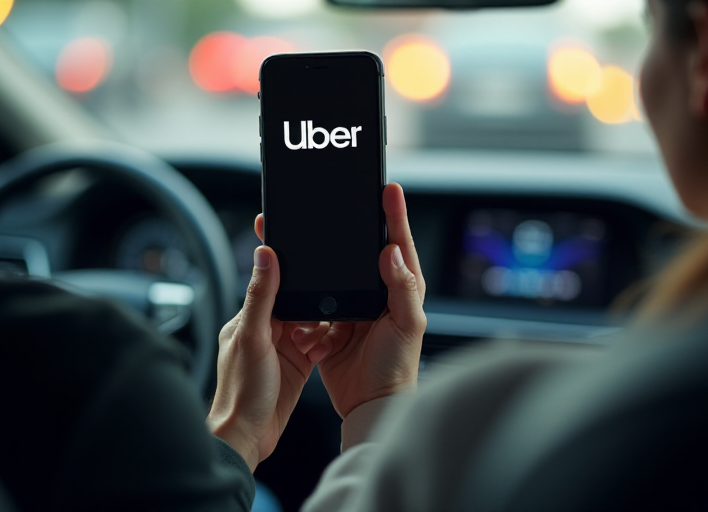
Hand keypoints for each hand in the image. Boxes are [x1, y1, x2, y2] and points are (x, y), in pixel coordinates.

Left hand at [207, 246, 329, 471]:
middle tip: (313, 322)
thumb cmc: (241, 390)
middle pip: (297, 304)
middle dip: (311, 309)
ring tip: (312, 346)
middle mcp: (266, 331)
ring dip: (319, 331)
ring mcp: (283, 348)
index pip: (274, 287)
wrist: (249, 435)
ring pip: (311, 324)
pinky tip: (321, 354)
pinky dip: (324, 347)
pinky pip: (318, 345)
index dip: (292, 281)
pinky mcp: (298, 365)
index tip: (310, 274)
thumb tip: (265, 255)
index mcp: (248, 318)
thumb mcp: (253, 336)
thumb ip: (261, 295)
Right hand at [253, 183, 426, 417]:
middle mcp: (377, 292)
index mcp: (401, 287)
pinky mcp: (329, 323)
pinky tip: (298, 291)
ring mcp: (351, 306)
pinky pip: (312, 302)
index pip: (398, 241)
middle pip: (360, 251)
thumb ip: (403, 287)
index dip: (394, 213)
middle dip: (349, 227)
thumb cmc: (398, 366)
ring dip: (318, 262)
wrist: (371, 404)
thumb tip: (391, 251)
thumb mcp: (408, 325)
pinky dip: (305, 298)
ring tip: (304, 239)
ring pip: (332, 273)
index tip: (388, 186)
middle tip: (341, 198)